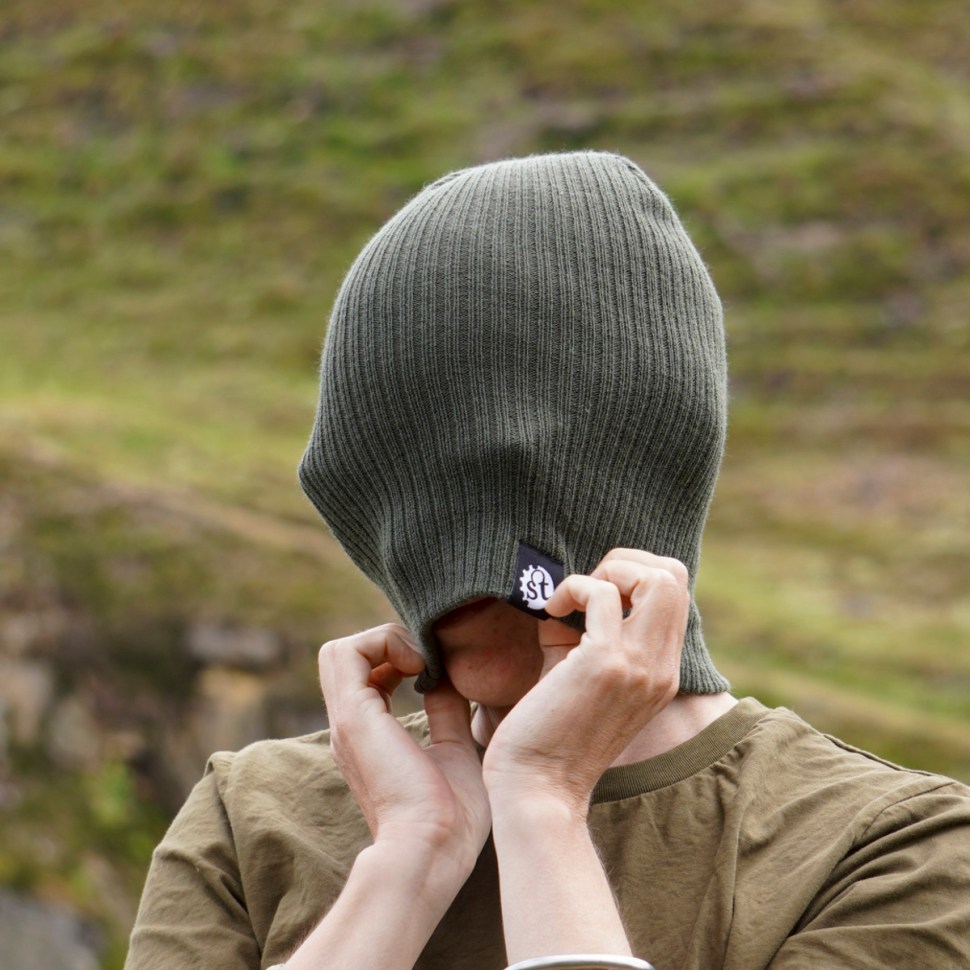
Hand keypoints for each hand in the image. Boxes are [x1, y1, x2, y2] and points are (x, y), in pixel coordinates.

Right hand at [318, 624, 490, 876]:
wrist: (433, 852)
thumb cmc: (451, 818)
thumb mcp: (453, 749)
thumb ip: (445, 712)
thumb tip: (448, 679)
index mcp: (369, 736)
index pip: (365, 674)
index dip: (397, 656)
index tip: (436, 668)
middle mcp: (350, 726)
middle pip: (344, 658)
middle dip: (388, 642)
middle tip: (428, 659)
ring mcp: (347, 721)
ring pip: (340, 651)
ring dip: (385, 640)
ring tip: (422, 662)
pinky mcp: (353, 716)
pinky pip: (347, 652)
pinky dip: (383, 643)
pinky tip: (419, 665)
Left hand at [481, 549, 688, 812]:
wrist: (537, 789)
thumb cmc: (548, 732)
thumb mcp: (580, 675)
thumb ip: (586, 635)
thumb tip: (570, 595)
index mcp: (661, 672)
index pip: (677, 593)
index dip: (634, 574)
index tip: (592, 595)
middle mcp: (660, 668)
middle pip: (675, 576)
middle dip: (625, 562)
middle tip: (583, 591)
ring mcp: (639, 666)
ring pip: (658, 578)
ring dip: (606, 571)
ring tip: (571, 600)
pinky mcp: (605, 665)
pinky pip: (601, 593)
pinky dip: (572, 588)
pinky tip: (548, 612)